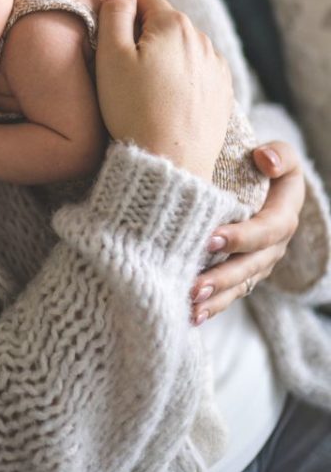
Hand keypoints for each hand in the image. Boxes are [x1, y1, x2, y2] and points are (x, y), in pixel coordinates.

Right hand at [96, 0, 232, 181]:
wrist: (169, 165)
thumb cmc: (133, 111)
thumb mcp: (111, 58)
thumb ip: (114, 14)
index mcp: (173, 25)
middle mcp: (202, 40)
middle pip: (163, 19)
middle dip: (138, 22)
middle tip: (111, 38)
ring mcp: (215, 68)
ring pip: (181, 45)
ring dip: (159, 47)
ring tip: (135, 68)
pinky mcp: (222, 93)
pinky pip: (196, 69)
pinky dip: (177, 70)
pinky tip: (160, 89)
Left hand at [191, 140, 304, 323]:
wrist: (264, 187)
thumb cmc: (267, 167)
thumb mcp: (281, 156)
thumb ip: (279, 155)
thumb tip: (264, 159)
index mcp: (283, 217)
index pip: (266, 230)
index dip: (242, 236)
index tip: (211, 238)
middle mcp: (273, 247)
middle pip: (250, 267)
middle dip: (223, 277)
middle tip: (195, 286)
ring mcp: (258, 265)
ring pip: (239, 286)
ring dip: (216, 299)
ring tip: (190, 306)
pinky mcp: (243, 275)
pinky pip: (230, 295)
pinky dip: (212, 307)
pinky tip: (189, 316)